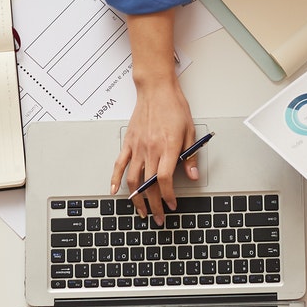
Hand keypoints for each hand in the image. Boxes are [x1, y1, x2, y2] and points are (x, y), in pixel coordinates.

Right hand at [110, 78, 197, 224]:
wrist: (156, 89)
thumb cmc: (174, 107)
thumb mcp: (190, 131)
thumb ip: (190, 156)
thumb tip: (193, 175)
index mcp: (168, 147)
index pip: (165, 179)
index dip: (168, 196)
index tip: (172, 205)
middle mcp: (151, 149)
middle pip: (150, 184)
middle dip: (154, 205)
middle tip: (158, 217)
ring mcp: (138, 147)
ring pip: (134, 179)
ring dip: (136, 199)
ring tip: (141, 211)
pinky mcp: (129, 142)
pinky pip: (119, 164)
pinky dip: (115, 179)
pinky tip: (114, 190)